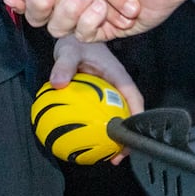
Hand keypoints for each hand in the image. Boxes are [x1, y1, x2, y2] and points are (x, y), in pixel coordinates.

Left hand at [51, 38, 144, 164]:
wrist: (72, 38)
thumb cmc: (75, 43)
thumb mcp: (68, 51)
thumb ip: (63, 66)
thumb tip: (57, 83)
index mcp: (118, 75)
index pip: (134, 98)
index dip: (137, 118)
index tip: (131, 137)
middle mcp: (117, 86)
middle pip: (128, 114)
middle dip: (126, 136)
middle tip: (117, 156)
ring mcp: (109, 93)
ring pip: (116, 117)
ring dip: (112, 136)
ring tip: (105, 157)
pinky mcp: (99, 98)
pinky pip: (101, 116)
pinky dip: (96, 129)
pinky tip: (85, 142)